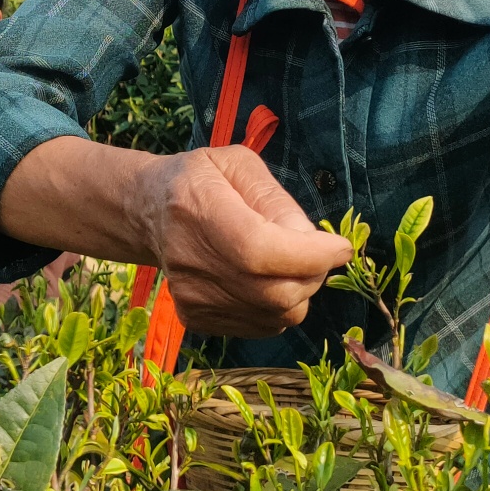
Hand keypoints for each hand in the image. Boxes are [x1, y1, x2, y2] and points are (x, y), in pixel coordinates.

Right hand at [136, 146, 351, 337]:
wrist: (149, 212)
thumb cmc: (201, 180)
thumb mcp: (238, 165)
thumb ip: (277, 200)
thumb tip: (308, 240)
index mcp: (197, 208)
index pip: (259, 250)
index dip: (309, 255)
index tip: (340, 247)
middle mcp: (189, 260)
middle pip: (274, 292)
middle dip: (314, 274)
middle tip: (316, 251)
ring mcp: (190, 297)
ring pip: (276, 314)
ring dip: (300, 290)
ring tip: (288, 261)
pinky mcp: (196, 318)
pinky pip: (264, 325)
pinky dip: (280, 305)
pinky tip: (265, 278)